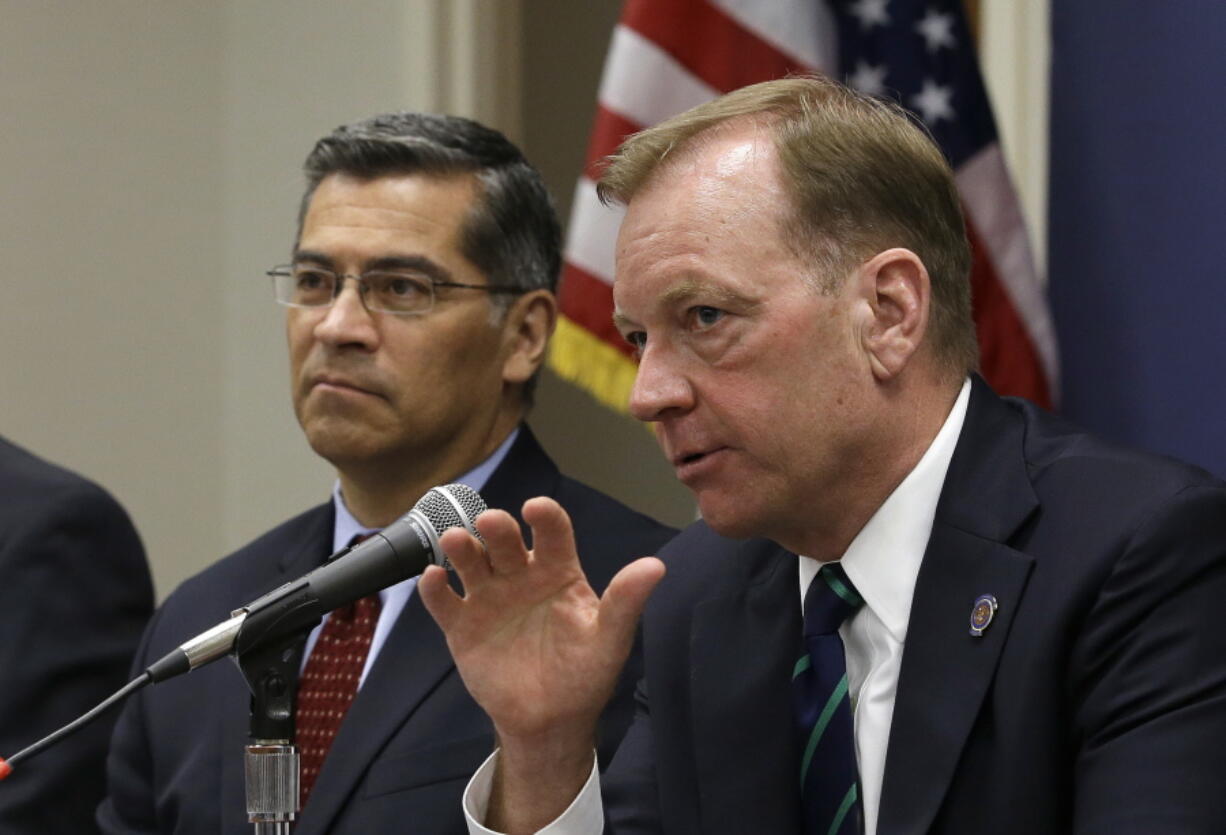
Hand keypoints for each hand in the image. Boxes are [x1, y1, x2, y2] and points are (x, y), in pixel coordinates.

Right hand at [418, 497, 664, 829]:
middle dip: (496, 528)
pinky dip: (434, 589)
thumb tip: (657, 566)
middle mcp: (520, 575)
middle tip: (491, 523)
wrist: (550, 721)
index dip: (545, 517)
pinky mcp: (461, 625)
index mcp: (558, 571)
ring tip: (455, 543)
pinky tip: (434, 580)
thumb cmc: (585, 674)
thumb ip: (625, 601)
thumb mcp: (609, 639)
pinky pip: (443, 601)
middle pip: (505, 541)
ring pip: (470, 562)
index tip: (536, 509)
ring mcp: (488, 598)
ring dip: (461, 548)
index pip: (552, 533)